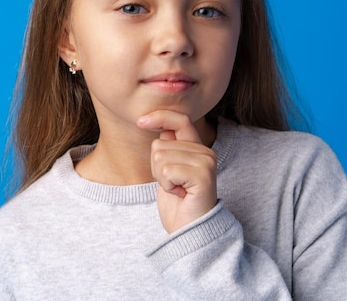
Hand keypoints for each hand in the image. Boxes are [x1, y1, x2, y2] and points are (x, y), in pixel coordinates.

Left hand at [137, 110, 216, 233]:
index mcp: (197, 148)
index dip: (160, 116)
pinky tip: (179, 195)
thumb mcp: (168, 170)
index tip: (140, 121)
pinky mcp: (203, 175)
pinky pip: (166, 170)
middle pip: (160, 144)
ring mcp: (206, 162)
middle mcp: (205, 151)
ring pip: (161, 156)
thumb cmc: (178, 203)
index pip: (179, 119)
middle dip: (156, 167)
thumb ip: (168, 147)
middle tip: (172, 184)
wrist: (190, 230)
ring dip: (161, 177)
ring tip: (176, 189)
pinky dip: (166, 185)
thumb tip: (158, 125)